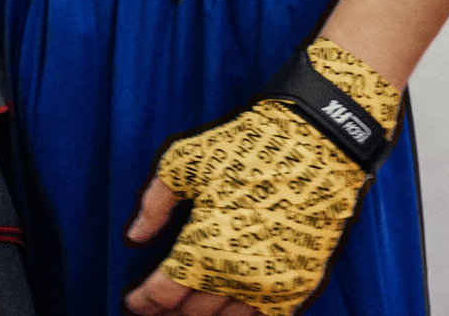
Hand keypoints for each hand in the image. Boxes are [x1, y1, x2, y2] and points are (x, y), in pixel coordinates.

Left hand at [123, 40, 399, 315]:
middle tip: (156, 311)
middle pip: (194, 313)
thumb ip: (154, 205)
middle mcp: (237, 276)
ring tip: (186, 313)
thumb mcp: (184, 165)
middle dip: (169, 313)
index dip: (144, 302)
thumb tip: (134, 236)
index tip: (133, 303)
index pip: (164, 294)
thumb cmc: (245, 151)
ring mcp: (272, 285)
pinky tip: (228, 311)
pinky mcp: (299, 284)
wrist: (315, 150)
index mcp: (204, 249)